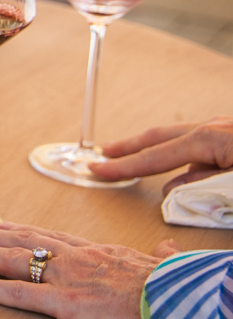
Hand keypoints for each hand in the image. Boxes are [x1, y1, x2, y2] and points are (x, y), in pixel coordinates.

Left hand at [0, 221, 178, 318]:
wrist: (185, 301)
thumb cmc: (179, 290)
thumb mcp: (168, 267)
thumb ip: (159, 256)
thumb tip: (166, 248)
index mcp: (101, 252)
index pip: (53, 237)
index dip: (23, 231)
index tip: (2, 225)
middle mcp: (77, 258)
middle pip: (22, 240)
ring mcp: (67, 277)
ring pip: (10, 259)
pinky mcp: (64, 301)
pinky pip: (14, 293)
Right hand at [92, 116, 232, 192]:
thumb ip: (203, 186)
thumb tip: (173, 190)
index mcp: (208, 138)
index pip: (155, 157)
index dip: (124, 166)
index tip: (99, 169)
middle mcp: (213, 128)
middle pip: (159, 137)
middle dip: (129, 146)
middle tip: (105, 153)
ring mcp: (225, 128)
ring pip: (180, 139)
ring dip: (156, 149)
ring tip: (136, 160)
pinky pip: (201, 143)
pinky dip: (183, 153)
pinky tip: (185, 167)